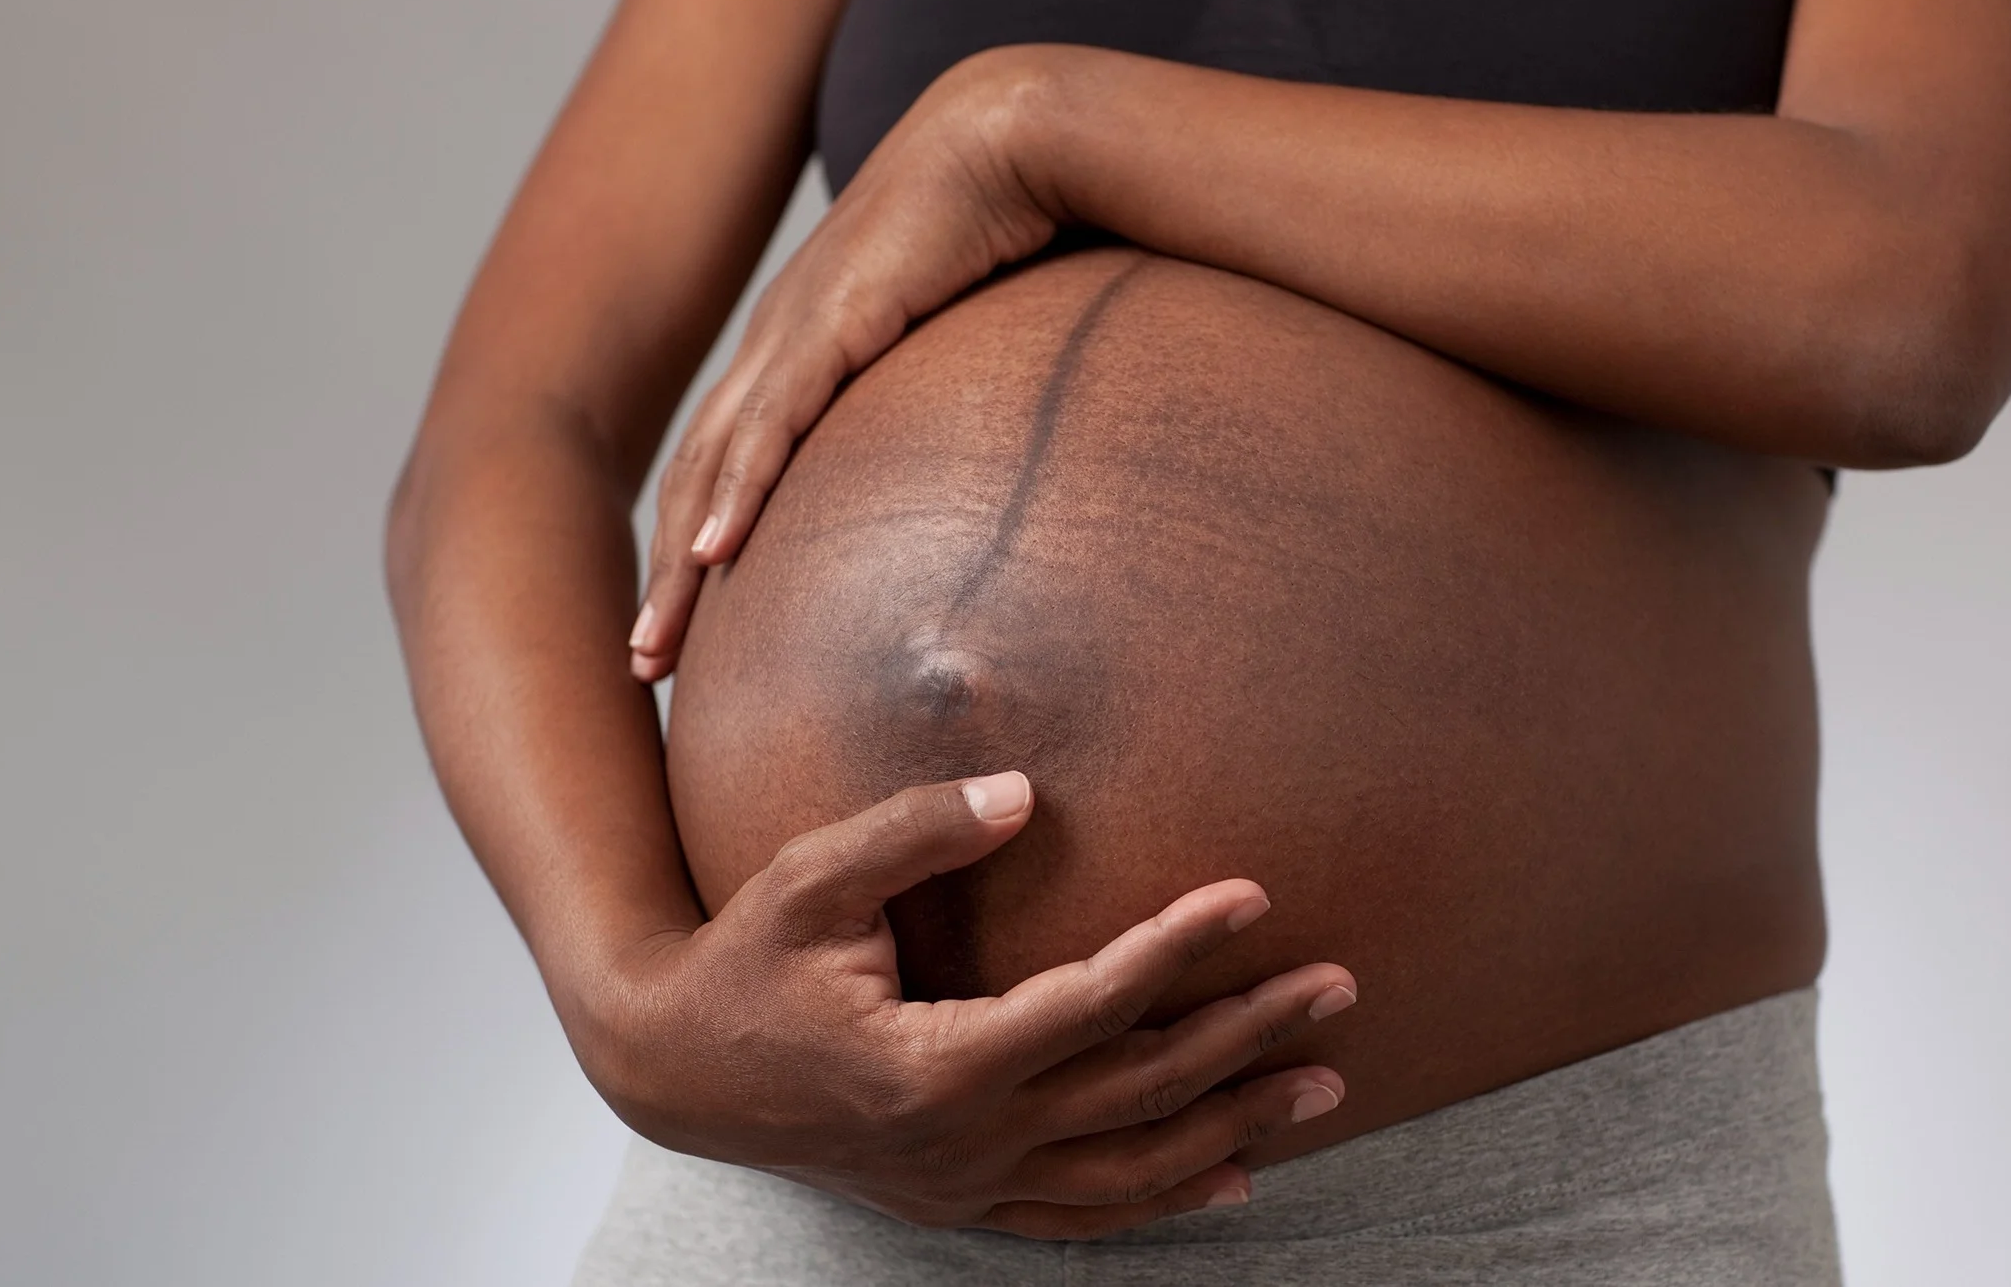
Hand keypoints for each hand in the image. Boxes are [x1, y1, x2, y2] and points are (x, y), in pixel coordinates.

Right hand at [574, 771, 1357, 1238]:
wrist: (672, 1071)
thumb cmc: (743, 960)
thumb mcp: (810, 879)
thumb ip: (914, 828)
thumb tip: (1021, 792)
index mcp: (935, 1063)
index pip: (1094, 1003)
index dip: (1182, 947)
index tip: (1255, 893)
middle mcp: (965, 1141)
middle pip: (1141, 1091)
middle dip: (1249, 1037)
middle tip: (1339, 987)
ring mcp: (967, 1184)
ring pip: (1130, 1168)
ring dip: (1234, 1126)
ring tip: (1323, 1081)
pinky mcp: (960, 1201)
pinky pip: (1084, 1218)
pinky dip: (1163, 1200)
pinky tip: (1234, 1178)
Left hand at [628, 46, 1074, 681]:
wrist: (1007, 138)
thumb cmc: (1001, 230)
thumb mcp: (957, 334)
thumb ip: (945, 398)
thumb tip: (986, 469)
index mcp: (800, 349)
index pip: (728, 466)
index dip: (699, 546)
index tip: (691, 629)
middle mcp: (777, 347)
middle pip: (698, 481)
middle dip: (664, 581)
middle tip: (641, 667)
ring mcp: (795, 335)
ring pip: (713, 468)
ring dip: (678, 565)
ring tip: (655, 646)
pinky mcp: (833, 325)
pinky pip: (774, 428)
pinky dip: (737, 494)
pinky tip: (712, 555)